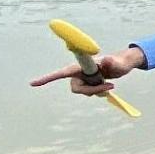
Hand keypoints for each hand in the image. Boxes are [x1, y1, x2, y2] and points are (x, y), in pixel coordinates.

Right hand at [30, 46, 144, 95]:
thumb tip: (106, 60)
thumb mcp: (118, 64)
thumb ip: (112, 62)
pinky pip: (87, 93)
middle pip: (76, 89)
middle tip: (109, 86)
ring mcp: (81, 78)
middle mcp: (78, 72)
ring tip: (109, 83)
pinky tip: (106, 86)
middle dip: (91, 90)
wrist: (122, 64)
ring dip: (96, 91)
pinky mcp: (86, 83)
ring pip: (83, 92)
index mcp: (79, 66)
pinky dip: (97, 92)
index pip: (60, 73)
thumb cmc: (119, 62)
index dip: (46, 78)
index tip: (32, 84)